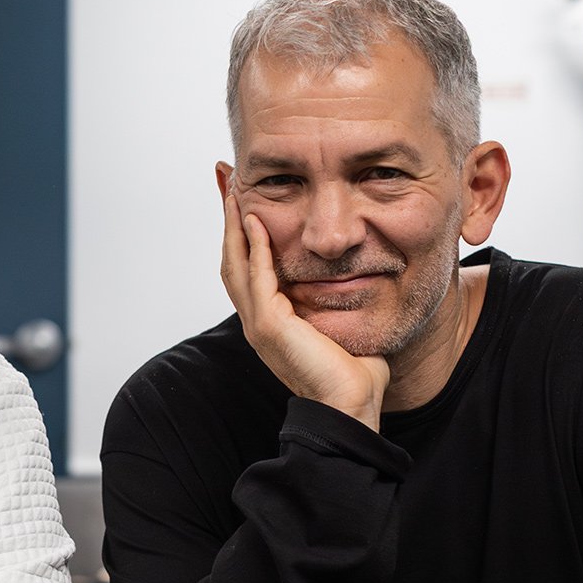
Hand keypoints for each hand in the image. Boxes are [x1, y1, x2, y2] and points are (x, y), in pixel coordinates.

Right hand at [219, 192, 389, 429]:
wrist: (353, 405)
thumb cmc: (356, 371)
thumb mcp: (342, 321)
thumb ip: (335, 295)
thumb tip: (355, 269)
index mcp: (269, 320)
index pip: (246, 266)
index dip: (242, 230)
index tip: (243, 196)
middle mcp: (256, 320)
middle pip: (230, 258)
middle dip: (227, 217)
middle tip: (226, 178)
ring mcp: (257, 324)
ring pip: (235, 263)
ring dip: (232, 224)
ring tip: (233, 189)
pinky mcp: (268, 326)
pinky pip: (257, 277)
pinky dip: (255, 246)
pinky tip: (257, 220)